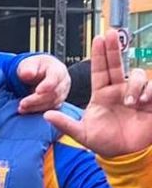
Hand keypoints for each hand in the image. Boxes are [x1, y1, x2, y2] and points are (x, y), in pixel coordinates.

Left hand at [16, 54, 69, 113]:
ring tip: (21, 108)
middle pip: (54, 92)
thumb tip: (28, 74)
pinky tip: (26, 110)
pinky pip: (50, 108)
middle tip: (22, 103)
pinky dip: (38, 110)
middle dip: (37, 99)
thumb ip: (27, 68)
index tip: (37, 91)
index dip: (48, 85)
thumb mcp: (27, 64)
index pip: (56, 77)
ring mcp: (63, 92)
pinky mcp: (58, 101)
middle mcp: (64, 81)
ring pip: (53, 102)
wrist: (36, 73)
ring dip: (36, 107)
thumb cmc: (32, 67)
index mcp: (58, 69)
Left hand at [45, 30, 151, 157]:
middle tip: (111, 32)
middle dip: (114, 48)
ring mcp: (136, 95)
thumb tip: (46, 115)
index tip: (98, 38)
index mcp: (102, 93)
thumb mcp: (82, 134)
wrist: (124, 155)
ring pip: (138, 75)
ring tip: (130, 102)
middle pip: (117, 63)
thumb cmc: (104, 142)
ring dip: (134, 84)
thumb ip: (65, 124)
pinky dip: (148, 91)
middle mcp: (119, 90)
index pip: (100, 69)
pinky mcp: (150, 103)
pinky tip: (142, 101)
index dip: (100, 54)